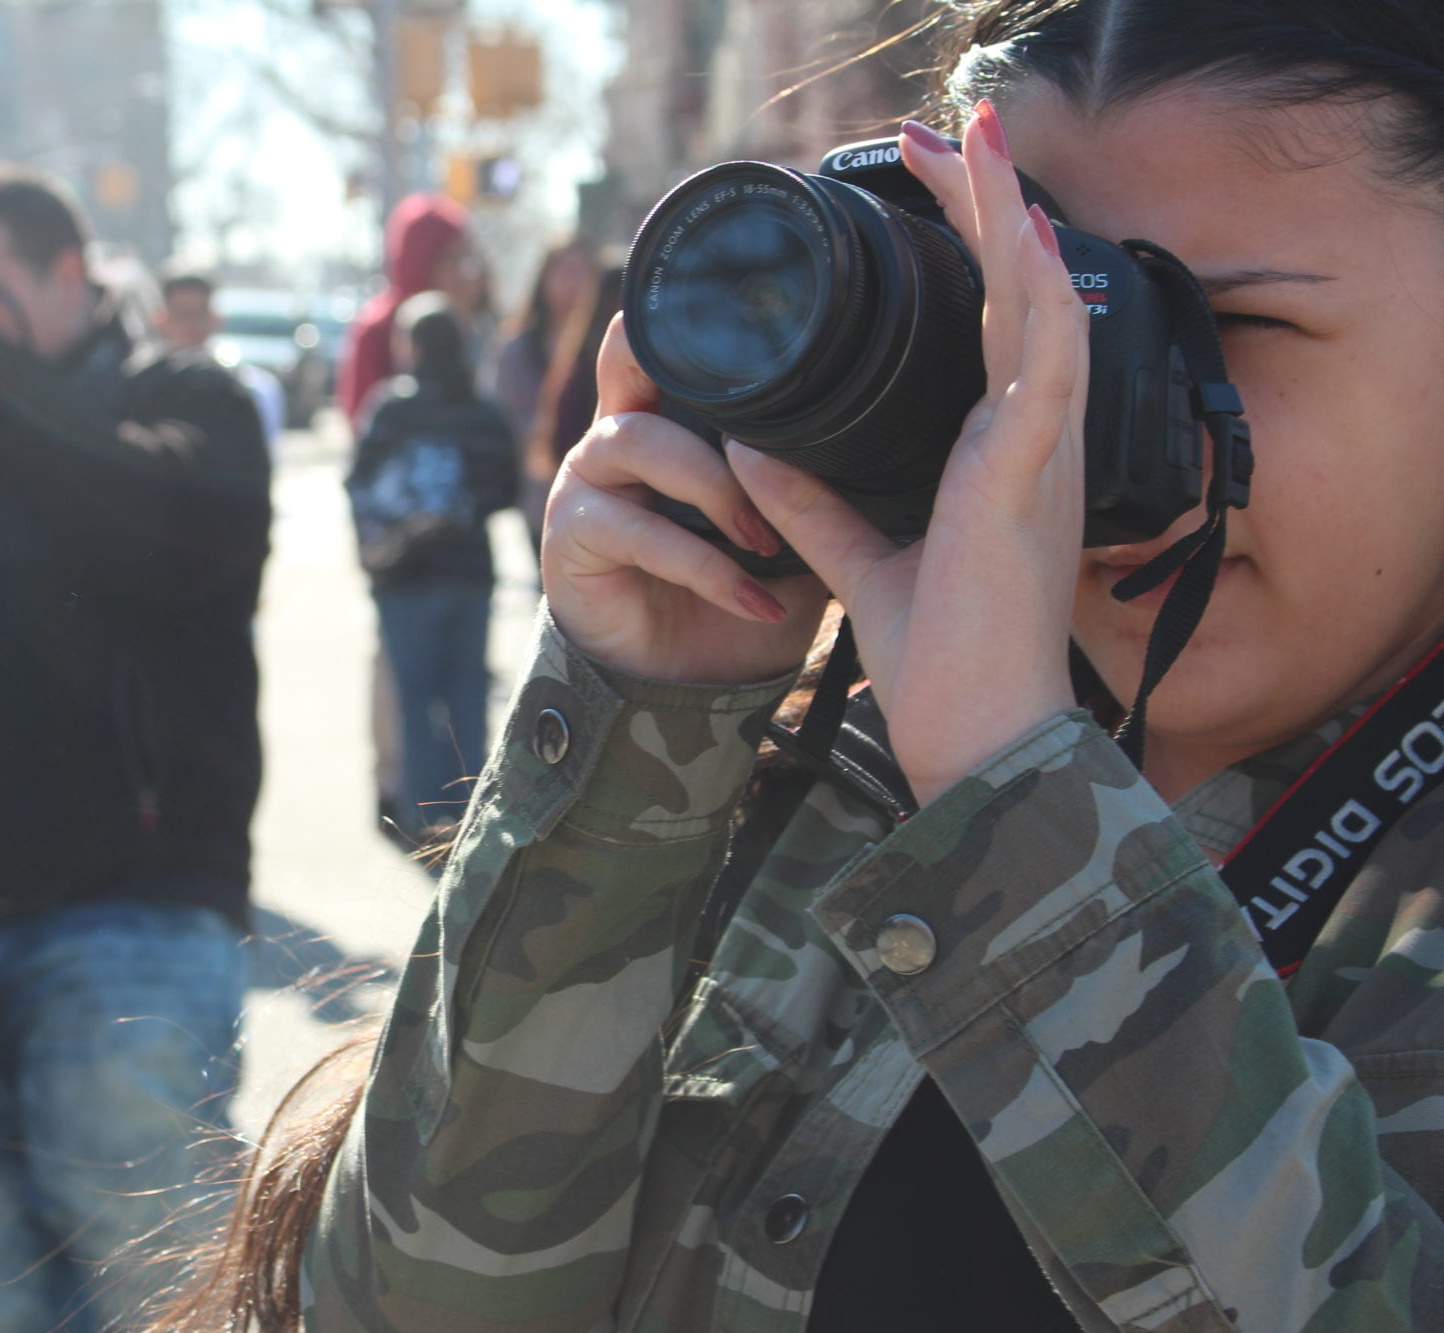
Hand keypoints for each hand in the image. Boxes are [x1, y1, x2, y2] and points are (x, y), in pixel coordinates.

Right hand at [540, 319, 832, 685]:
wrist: (684, 688)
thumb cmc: (738, 597)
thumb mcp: (795, 534)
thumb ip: (818, 482)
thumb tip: (899, 444)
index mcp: (665, 418)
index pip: (659, 340)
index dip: (683, 317)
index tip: (747, 316)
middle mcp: (616, 436)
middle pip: (632, 363)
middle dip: (695, 386)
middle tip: (763, 438)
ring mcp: (587, 484)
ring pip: (643, 444)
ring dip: (716, 489)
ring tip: (767, 541)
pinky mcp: (571, 539)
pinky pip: (639, 532)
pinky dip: (706, 569)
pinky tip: (754, 601)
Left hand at [728, 103, 1088, 801]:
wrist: (972, 742)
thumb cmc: (940, 666)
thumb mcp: (859, 563)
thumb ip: (811, 504)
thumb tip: (752, 443)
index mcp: (999, 463)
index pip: (993, 333)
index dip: (975, 256)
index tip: (937, 193)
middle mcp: (1030, 448)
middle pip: (1021, 297)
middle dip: (989, 206)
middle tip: (956, 128)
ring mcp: (1038, 459)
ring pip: (1039, 307)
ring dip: (1008, 217)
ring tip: (977, 138)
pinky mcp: (1029, 479)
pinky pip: (1042, 366)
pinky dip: (1032, 293)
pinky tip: (1017, 230)